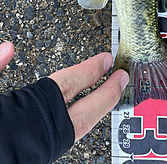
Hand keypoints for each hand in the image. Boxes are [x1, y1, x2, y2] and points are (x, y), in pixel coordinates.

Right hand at [0, 41, 127, 141]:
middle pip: (82, 112)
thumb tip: (8, 47)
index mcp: (26, 113)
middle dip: (105, 93)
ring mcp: (42, 147)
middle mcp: (39, 132)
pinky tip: (84, 113)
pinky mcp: (40, 153)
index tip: (106, 60)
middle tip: (121, 77)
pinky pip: (67, 136)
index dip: (89, 71)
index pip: (66, 86)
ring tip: (110, 93)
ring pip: (78, 128)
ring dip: (96, 108)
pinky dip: (80, 120)